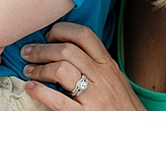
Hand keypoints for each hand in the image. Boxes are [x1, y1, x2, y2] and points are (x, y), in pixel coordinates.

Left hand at [20, 22, 145, 109]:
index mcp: (108, 66)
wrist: (137, 134)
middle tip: (27, 52)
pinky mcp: (84, 117)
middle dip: (42, 48)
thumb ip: (95, 64)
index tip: (47, 36)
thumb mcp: (114, 80)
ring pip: (62, 69)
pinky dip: (41, 91)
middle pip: (67, 50)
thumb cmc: (122, 108)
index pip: (84, 35)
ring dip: (39, 67)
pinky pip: (58, 100)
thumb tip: (67, 48)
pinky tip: (31, 87)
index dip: (61, 30)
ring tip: (28, 70)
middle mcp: (102, 77)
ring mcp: (94, 97)